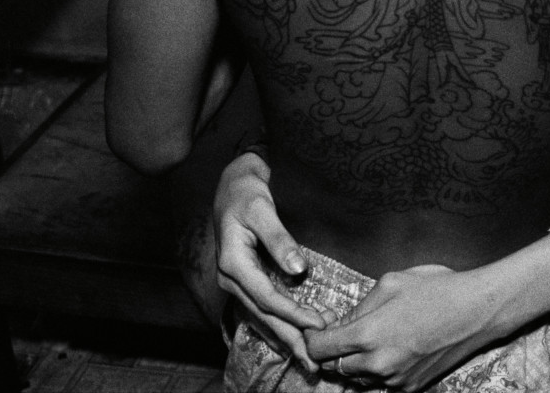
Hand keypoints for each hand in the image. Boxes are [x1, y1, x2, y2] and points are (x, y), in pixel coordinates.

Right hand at [214, 151, 326, 370]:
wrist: (230, 187)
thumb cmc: (246, 195)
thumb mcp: (262, 211)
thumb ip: (280, 240)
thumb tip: (299, 269)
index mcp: (233, 265)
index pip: (267, 298)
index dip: (294, 315)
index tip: (319, 326)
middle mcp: (231, 280)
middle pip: (264, 317)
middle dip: (290, 340)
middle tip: (314, 363)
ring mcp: (236, 283)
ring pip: (262, 318)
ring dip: (286, 338)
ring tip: (309, 358)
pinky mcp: (245, 282)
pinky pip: (262, 310)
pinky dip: (279, 325)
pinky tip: (293, 339)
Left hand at [304, 265, 501, 391]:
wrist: (477, 311)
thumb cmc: (436, 289)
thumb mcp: (390, 283)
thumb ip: (358, 307)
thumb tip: (340, 323)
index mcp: (368, 335)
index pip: (319, 349)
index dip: (313, 337)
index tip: (318, 328)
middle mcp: (377, 364)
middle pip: (334, 367)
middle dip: (333, 350)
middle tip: (343, 331)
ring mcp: (394, 379)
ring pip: (356, 378)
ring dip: (355, 362)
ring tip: (370, 338)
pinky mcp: (410, 387)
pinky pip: (380, 384)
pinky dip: (378, 370)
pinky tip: (392, 348)